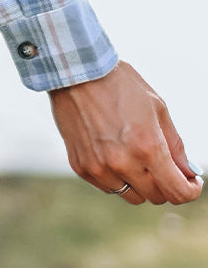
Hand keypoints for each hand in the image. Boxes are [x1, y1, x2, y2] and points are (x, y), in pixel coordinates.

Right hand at [48, 60, 202, 204]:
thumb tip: (189, 173)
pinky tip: (112, 151)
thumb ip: (175, 145)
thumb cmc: (120, 84)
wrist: (76, 71)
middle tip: (161, 163)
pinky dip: (115, 176)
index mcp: (147, 147)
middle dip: (165, 183)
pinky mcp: (81, 167)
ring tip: (133, 155)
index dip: (190, 190)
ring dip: (139, 182)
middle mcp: (123, 163)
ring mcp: (99, 167)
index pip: (177, 191)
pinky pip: (108, 186)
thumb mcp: (156, 107)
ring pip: (132, 195)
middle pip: (156, 196)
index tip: (191, 183)